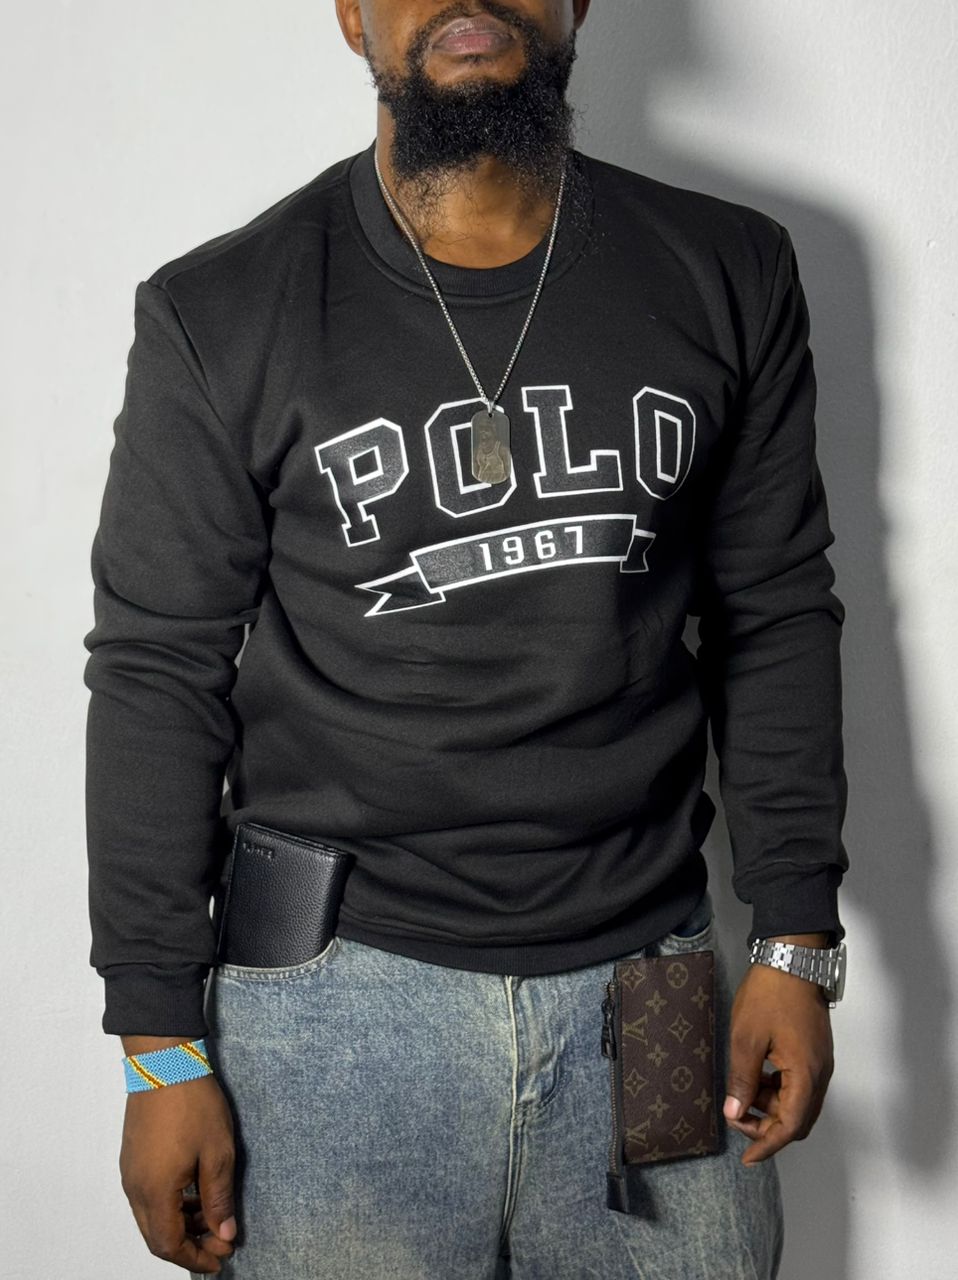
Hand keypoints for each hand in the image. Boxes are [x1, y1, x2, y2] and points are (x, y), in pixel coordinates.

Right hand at [119, 1070, 237, 1272]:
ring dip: (179, 1225)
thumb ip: (219, 1198)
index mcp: (155, 1191)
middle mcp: (135, 1188)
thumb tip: (224, 1234)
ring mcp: (130, 1171)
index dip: (195, 1258)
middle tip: (219, 1242)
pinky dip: (169, 1205)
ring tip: (211, 1216)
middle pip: (156, 1237)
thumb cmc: (193, 1103)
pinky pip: (146, 1196)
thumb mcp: (217, 1152)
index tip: (221, 1258)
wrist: (163, 1062)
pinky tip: (193, 1193)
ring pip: (150, 1217)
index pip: (169, 1245)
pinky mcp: (132, 1157)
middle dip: (188, 1246)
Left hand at [722, 936, 834, 1165]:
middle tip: (737, 1118)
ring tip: (741, 1092)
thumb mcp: (746, 1039)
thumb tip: (735, 1112)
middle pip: (798, 1120)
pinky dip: (778, 1089)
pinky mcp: (815, 1052)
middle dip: (767, 1127)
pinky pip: (799, 1084)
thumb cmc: (770, 994)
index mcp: (806, 1075)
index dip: (767, 1145)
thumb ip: (743, 1079)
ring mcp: (820, 1063)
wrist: (793, 957)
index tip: (747, 1158)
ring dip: (771, 1106)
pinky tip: (756, 1077)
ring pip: (798, 1103)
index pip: (790, 1126)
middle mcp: (820, 1074)